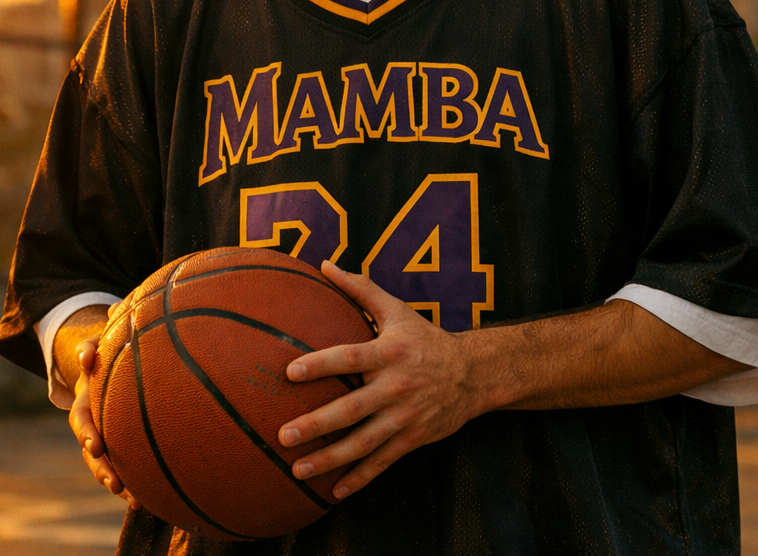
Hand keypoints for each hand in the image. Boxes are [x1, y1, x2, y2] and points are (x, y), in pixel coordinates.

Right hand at [69, 334, 141, 508]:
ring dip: (114, 480)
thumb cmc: (108, 348)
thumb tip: (90, 350)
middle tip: (115, 483)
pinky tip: (146, 499)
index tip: (96, 447)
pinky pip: (123, 465)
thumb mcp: (98, 341)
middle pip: (90, 452)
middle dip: (101, 468)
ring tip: (131, 498)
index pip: (81, 419)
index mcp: (85, 399)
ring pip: (103, 464)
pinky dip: (133, 482)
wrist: (107, 360)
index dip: (86, 433)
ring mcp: (103, 433)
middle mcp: (91, 421)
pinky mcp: (119, 442)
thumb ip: (91, 345)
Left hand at [277, 262, 488, 500]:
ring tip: (297, 470)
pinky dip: (359, 478)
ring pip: (363, 443)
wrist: (474, 374)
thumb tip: (325, 264)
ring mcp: (404, 417)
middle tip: (283, 435)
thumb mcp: (397, 311)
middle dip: (316, 424)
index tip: (290, 372)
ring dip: (330, 459)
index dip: (321, 364)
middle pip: (351, 409)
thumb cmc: (425, 338)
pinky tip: (333, 492)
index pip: (350, 358)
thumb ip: (360, 289)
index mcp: (389, 353)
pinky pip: (382, 463)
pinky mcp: (412, 439)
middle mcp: (396, 387)